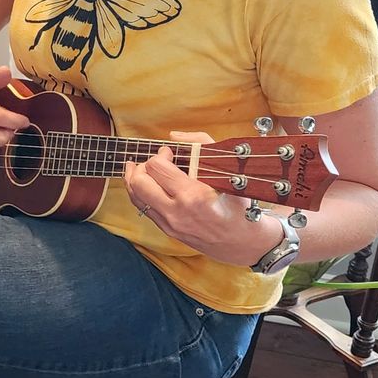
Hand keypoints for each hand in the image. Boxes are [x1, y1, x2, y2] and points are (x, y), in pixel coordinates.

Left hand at [124, 130, 277, 264]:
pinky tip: (145, 183)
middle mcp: (176, 212)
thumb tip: (174, 136)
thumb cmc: (238, 205)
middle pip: (139, 183)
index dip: (160, 154)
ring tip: (139, 167)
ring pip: (135, 196)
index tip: (170, 152)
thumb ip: (202, 144)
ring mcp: (169, 223)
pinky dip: (140, 192)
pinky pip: (142, 208)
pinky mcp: (166, 230)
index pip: (157, 168)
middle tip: (156, 161)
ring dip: (134, 178)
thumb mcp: (228, 169)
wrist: (242, 241)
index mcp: (193, 196)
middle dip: (143, 165)